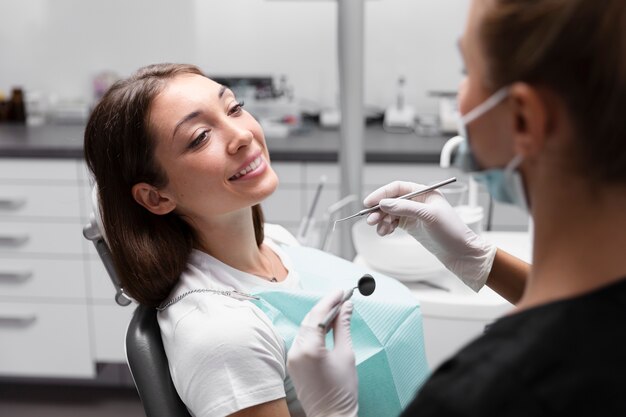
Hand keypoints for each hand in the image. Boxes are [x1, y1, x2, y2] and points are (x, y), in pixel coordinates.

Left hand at [287, 290, 357, 416]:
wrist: (331, 416)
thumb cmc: (342, 390)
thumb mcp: (346, 354)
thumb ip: (343, 327)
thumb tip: (346, 306)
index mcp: (309, 349)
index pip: (318, 315)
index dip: (331, 300)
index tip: (342, 291)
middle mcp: (296, 351)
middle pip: (309, 319)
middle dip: (325, 307)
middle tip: (342, 297)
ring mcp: (292, 358)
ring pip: (304, 328)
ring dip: (319, 317)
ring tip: (337, 309)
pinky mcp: (293, 363)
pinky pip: (302, 339)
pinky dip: (314, 329)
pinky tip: (326, 325)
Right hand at [363, 181, 495, 291]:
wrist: (461, 253)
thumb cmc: (452, 232)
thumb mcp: (428, 216)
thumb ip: (405, 208)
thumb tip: (384, 203)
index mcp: (424, 192)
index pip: (397, 188)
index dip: (382, 193)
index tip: (369, 202)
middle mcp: (418, 201)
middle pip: (391, 201)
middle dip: (379, 210)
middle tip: (371, 220)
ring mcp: (414, 214)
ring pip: (390, 213)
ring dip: (382, 221)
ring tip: (380, 230)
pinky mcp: (412, 226)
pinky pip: (393, 223)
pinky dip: (387, 227)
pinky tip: (385, 233)